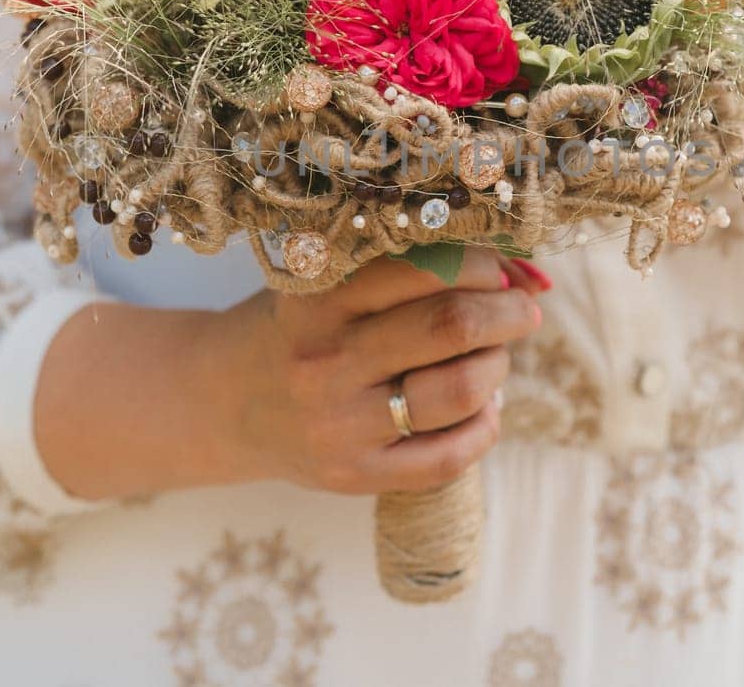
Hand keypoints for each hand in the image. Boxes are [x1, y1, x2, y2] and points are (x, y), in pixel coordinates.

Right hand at [217, 251, 546, 494]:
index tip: (498, 269)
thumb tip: (524, 273)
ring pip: (460, 390)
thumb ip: (408, 271)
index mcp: (319, 300)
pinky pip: (449, 456)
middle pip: (451, 327)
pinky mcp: (354, 476)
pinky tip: (482, 408)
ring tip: (494, 357)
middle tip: (522, 310)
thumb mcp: (326, 283)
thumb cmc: (296, 329)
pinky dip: (485, 426)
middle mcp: (326, 361)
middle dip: (507, 313)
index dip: (481, 267)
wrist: (220, 403)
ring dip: (498, 367)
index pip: (425, 270)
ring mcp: (340, 425)